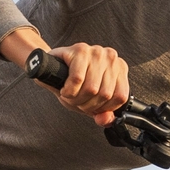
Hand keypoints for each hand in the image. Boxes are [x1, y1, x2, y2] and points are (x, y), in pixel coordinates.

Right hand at [0, 27, 129, 125]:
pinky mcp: (80, 50)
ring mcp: (96, 52)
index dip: (103, 108)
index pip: (120, 97)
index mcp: (120, 69)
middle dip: (86, 104)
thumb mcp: (90, 102)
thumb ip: (102, 114)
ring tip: (70, 95)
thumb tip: (105, 119)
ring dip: (76, 98)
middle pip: (104, 94)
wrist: (49, 67)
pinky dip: (69, 90)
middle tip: (76, 100)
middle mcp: (111, 58)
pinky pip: (77, 79)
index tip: (91, 107)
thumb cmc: (72, 82)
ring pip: (91, 88)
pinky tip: (65, 89)